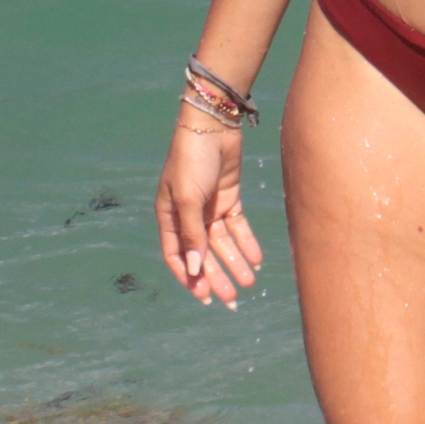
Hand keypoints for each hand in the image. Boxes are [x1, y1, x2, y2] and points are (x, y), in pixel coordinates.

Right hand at [155, 112, 263, 308]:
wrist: (213, 125)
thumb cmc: (191, 160)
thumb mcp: (188, 199)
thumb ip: (192, 235)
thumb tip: (194, 270)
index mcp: (168, 216)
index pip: (176, 255)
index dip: (189, 277)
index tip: (203, 298)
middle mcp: (188, 215)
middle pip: (202, 254)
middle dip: (216, 276)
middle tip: (232, 299)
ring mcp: (209, 207)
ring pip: (223, 243)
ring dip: (234, 262)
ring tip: (249, 282)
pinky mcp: (228, 197)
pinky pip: (237, 227)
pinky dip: (246, 242)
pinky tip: (256, 259)